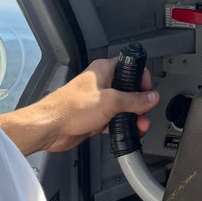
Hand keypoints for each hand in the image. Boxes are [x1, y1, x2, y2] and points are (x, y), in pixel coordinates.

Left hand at [0, 57, 158, 156]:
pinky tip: (128, 132)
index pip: (131, 69)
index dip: (142, 80)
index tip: (148, 92)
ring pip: (122, 107)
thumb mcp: (110, 102)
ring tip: (140, 126)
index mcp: (104, 70)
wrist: (49, 128)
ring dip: (133, 117)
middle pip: (129, 90)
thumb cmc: (70, 108)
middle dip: (140, 103)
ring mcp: (98, 101)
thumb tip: (151, 97)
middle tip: (145, 113)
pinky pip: (114, 120)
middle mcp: (101, 83)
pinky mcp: (94, 117)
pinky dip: (122, 126)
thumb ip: (134, 100)